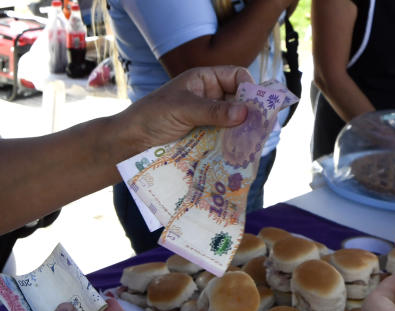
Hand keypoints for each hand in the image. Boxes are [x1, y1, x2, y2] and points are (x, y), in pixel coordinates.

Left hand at [113, 65, 254, 155]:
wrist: (132, 141)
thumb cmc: (152, 116)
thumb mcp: (183, 109)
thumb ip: (213, 111)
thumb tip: (245, 113)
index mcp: (204, 79)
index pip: (236, 76)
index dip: (249, 86)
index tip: (257, 104)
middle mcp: (210, 96)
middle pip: (240, 99)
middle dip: (251, 112)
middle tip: (262, 127)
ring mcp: (209, 117)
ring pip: (235, 120)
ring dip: (244, 130)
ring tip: (254, 142)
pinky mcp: (207, 136)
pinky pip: (227, 136)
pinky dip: (234, 143)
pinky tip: (240, 151)